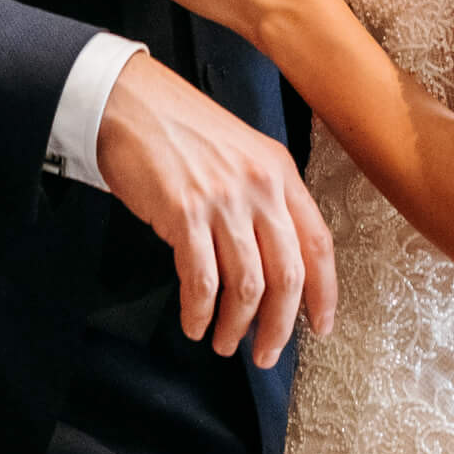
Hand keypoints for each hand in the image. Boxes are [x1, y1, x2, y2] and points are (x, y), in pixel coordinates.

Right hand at [94, 30, 335, 365]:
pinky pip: (202, 280)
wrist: (128, 100)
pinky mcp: (183, 213)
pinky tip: (193, 323)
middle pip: (288, 275)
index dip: (324, 293)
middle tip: (265, 353)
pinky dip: (200, 311)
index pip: (318, 244)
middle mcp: (259, 187)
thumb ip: (263, 198)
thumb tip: (271, 263)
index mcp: (280, 171)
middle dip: (279, 326)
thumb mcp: (240, 154)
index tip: (320, 326)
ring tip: (224, 343)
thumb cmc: (179, 128)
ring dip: (236, 326)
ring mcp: (223, 200)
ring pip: (247, 285)